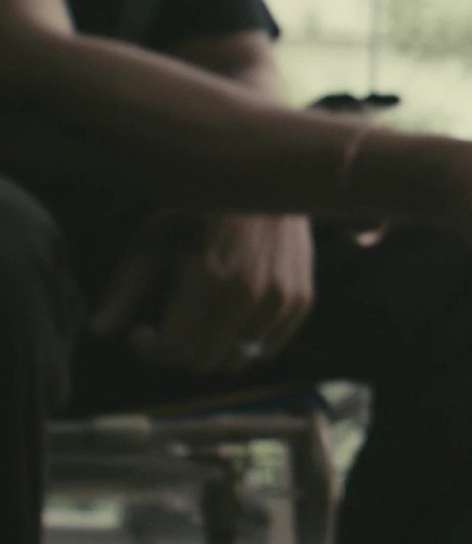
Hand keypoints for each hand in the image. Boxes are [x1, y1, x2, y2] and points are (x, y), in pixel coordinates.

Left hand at [92, 212, 314, 373]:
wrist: (268, 181)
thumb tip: (97, 332)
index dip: (150, 350)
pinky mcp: (302, 301)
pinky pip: (266, 349)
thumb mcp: (156, 238)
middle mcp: (251, 295)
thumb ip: (125, 288)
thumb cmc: (202, 207)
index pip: (177, 349)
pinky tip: (231, 313)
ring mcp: (282, 299)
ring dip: (213, 347)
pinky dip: (244, 341)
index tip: (139, 333)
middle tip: (168, 328)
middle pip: (206, 362)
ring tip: (200, 318)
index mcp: (210, 279)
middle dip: (180, 352)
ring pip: (238, 360)